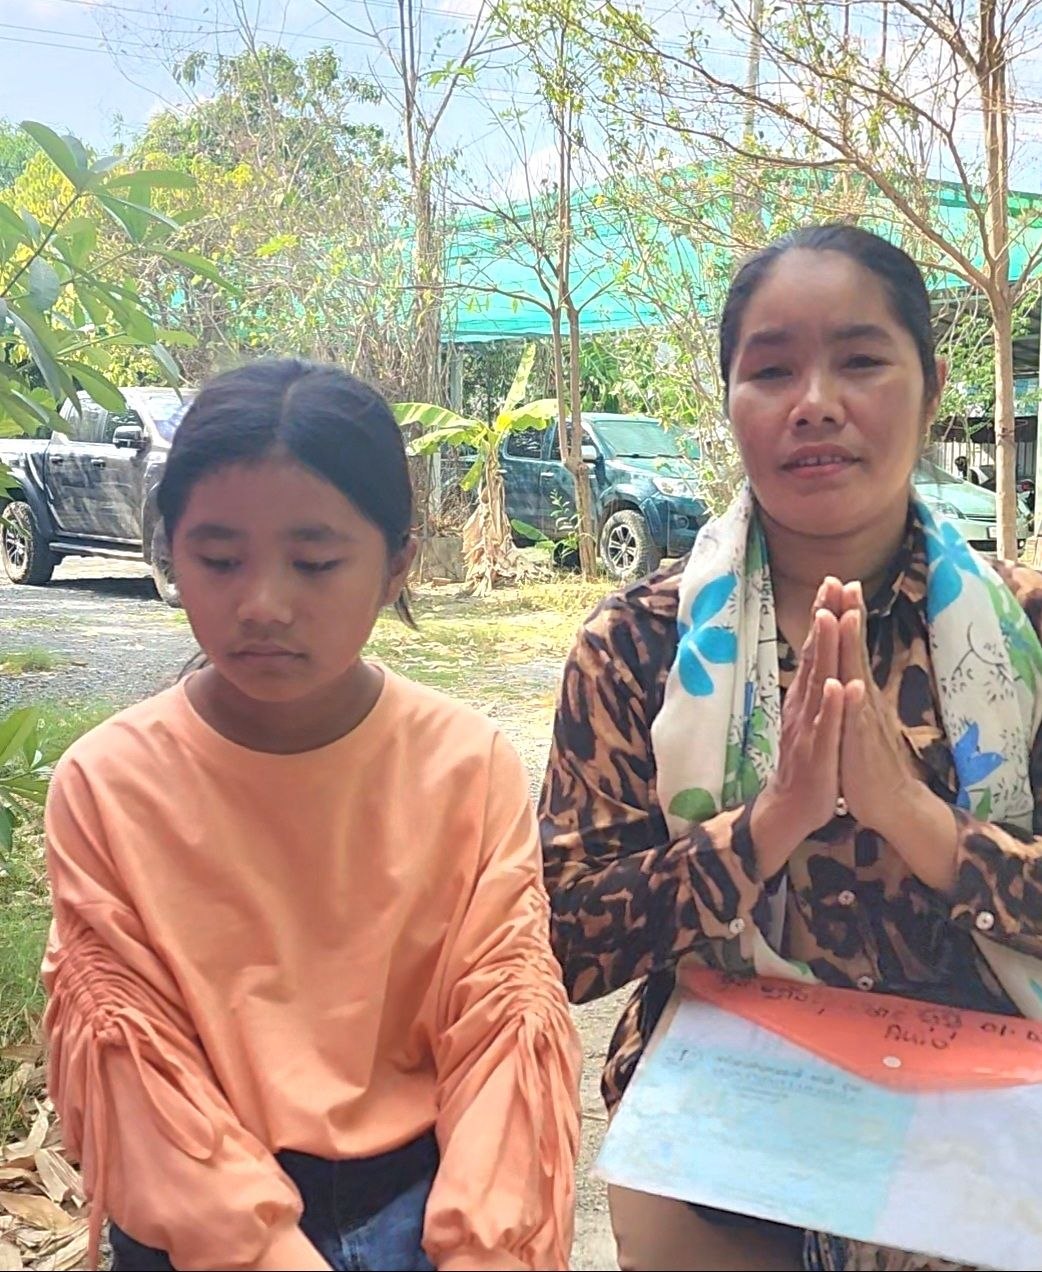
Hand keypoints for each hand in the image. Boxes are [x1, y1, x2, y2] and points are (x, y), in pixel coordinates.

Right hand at [753, 580, 843, 877]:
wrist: (790, 809)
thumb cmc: (808, 762)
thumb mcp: (812, 719)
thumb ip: (814, 688)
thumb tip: (818, 658)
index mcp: (806, 697)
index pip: (815, 649)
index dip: (823, 616)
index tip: (831, 582)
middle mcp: (804, 706)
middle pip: (814, 656)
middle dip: (823, 620)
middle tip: (829, 584)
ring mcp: (809, 728)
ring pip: (819, 683)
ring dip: (824, 651)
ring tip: (831, 619)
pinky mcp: (818, 753)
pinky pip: (827, 726)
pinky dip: (833, 705)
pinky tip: (839, 686)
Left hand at [836, 581, 958, 888]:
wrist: (888, 802)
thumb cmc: (866, 759)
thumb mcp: (855, 718)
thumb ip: (851, 692)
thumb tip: (846, 666)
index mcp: (857, 692)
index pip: (848, 646)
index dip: (843, 616)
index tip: (838, 582)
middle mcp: (863, 699)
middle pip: (854, 650)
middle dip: (849, 615)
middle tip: (846, 581)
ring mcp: (862, 719)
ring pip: (855, 676)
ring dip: (852, 646)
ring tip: (849, 614)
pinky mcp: (860, 744)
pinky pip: (855, 720)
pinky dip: (851, 701)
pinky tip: (849, 683)